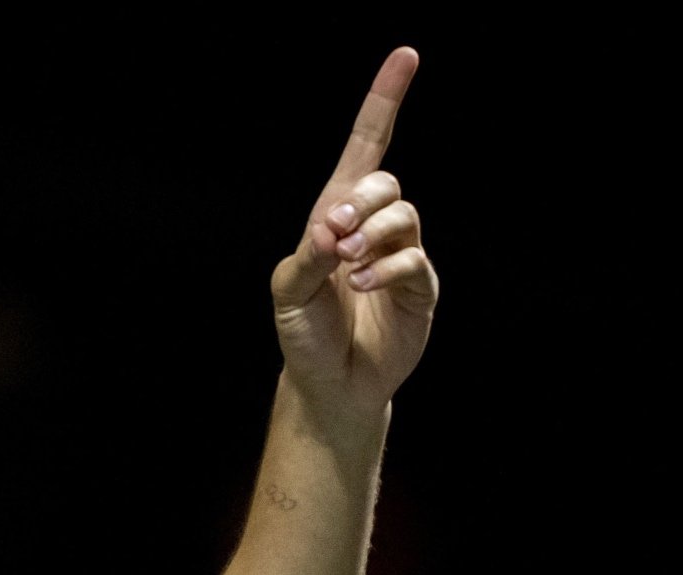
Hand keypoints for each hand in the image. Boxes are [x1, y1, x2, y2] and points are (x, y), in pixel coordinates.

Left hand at [271, 47, 437, 419]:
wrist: (330, 383)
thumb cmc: (304, 332)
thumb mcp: (289, 292)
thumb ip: (307, 257)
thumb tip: (331, 227)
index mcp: (334, 215)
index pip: (366, 148)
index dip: (384, 102)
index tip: (406, 57)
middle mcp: (372, 227)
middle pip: (386, 181)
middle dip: (363, 199)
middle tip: (335, 232)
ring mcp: (399, 255)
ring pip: (404, 216)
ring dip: (374, 233)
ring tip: (347, 263)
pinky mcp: (419, 287)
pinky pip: (414, 260)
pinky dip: (388, 267)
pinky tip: (364, 285)